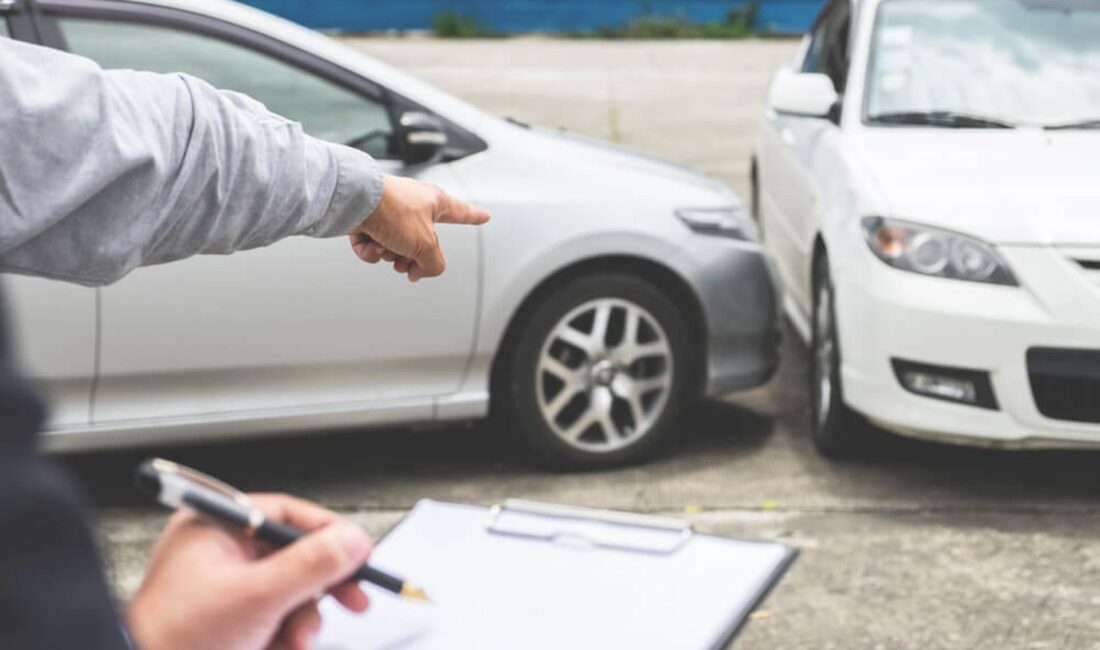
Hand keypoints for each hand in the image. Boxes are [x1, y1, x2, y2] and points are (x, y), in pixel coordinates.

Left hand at [127, 494, 371, 649]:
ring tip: (296, 642)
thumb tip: (353, 541)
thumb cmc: (174, 638)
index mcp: (215, 528)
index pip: (287, 515)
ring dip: (303, 621)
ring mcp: (224, 590)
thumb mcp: (256, 596)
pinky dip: (285, 637)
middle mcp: (220, 553)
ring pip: (290, 594)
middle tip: (354, 600)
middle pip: (294, 557)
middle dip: (319, 589)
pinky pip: (275, 620)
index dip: (328, 534)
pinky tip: (279, 649)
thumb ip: (311, 566)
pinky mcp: (229, 623)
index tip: (359, 554)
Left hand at [349, 174, 489, 281]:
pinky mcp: (366, 218)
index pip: (460, 213)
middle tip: (406, 264)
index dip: (473, 216)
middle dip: (411, 258)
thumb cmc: (392, 209)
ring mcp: (388, 212)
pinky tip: (369, 243)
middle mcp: (412, 205)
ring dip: (389, 254)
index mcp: (434, 202)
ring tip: (384, 247)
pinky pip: (373, 245)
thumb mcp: (425, 244)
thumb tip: (420, 271)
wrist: (354, 200)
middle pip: (420, 243)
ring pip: (395, 247)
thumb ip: (433, 264)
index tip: (484, 215)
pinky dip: (370, 249)